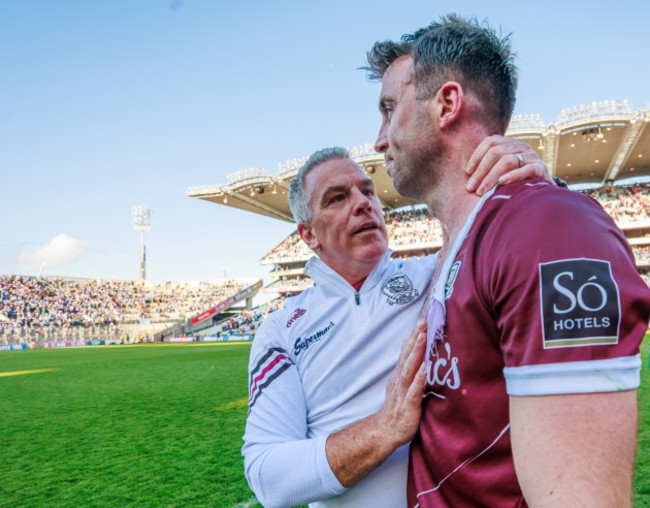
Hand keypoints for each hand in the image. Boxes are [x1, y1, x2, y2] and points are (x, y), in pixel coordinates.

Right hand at [377, 318, 426, 447]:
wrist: (386, 431)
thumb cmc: (398, 409)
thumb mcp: (404, 386)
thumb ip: (411, 372)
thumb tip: (422, 357)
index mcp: (400, 375)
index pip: (406, 352)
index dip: (414, 336)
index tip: (422, 320)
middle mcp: (400, 380)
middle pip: (407, 355)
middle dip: (415, 338)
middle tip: (423, 321)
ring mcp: (403, 392)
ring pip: (409, 369)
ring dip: (415, 352)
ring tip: (422, 337)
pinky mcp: (408, 405)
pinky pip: (414, 391)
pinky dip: (418, 379)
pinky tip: (424, 369)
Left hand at [465, 135, 551, 195]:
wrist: (541, 191)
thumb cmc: (514, 182)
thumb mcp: (500, 171)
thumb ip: (487, 167)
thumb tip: (465, 173)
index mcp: (509, 143)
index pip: (491, 141)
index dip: (477, 155)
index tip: (467, 172)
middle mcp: (521, 146)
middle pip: (496, 152)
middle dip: (480, 171)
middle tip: (470, 187)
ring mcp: (532, 156)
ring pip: (508, 160)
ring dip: (491, 177)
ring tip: (481, 191)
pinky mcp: (541, 168)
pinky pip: (527, 169)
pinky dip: (513, 175)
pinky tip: (502, 183)